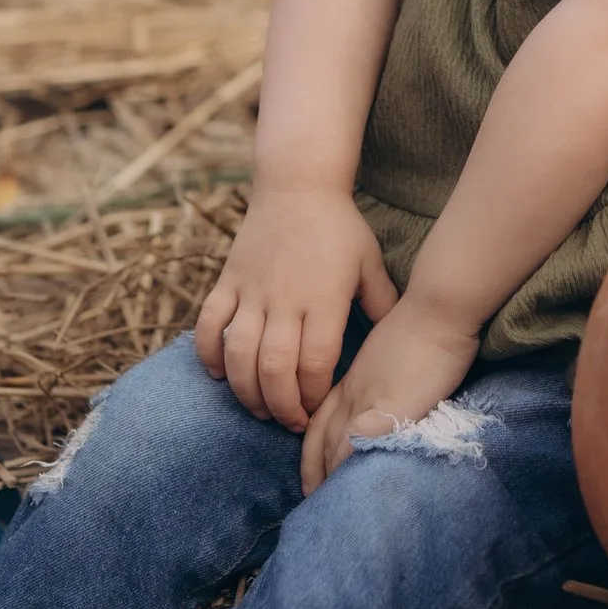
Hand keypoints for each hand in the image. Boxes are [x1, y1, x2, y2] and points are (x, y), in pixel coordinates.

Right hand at [194, 183, 395, 427]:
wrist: (297, 185)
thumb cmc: (339, 228)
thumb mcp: (370, 265)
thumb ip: (382, 305)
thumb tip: (398, 345)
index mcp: (324, 299)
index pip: (316, 363)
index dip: (315, 395)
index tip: (319, 411)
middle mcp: (285, 299)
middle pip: (275, 367)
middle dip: (281, 405)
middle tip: (289, 423)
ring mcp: (252, 291)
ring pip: (239, 354)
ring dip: (246, 391)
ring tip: (259, 409)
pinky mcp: (228, 281)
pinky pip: (209, 325)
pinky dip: (209, 355)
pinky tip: (220, 375)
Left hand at [300, 294, 480, 495]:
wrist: (439, 309)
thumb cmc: (424, 327)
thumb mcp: (390, 357)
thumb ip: (380, 381)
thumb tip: (384, 400)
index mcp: (352, 381)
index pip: (320, 423)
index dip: (312, 453)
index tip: (310, 479)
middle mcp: (353, 394)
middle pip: (322, 441)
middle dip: (314, 474)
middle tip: (313, 502)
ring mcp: (369, 400)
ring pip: (336, 446)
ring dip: (330, 477)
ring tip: (330, 505)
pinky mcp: (391, 407)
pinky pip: (361, 442)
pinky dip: (351, 464)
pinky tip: (352, 485)